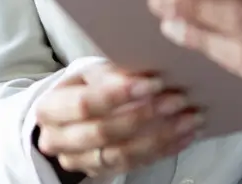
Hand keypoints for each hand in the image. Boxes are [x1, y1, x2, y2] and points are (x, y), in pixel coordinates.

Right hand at [33, 61, 202, 176]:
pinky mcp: (99, 172)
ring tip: (189, 119)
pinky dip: (163, 150)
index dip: (120, 95)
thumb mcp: (93, 72)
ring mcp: (78, 161)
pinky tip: (185, 135)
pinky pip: (134, 165)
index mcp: (51, 108)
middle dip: (145, 116)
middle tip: (178, 100)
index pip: (84, 104)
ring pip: (120, 155)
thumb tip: (146, 70)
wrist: (73, 115)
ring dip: (160, 137)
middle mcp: (58, 140)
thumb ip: (114, 73)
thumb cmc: (88, 86)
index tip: (155, 82)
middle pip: (103, 132)